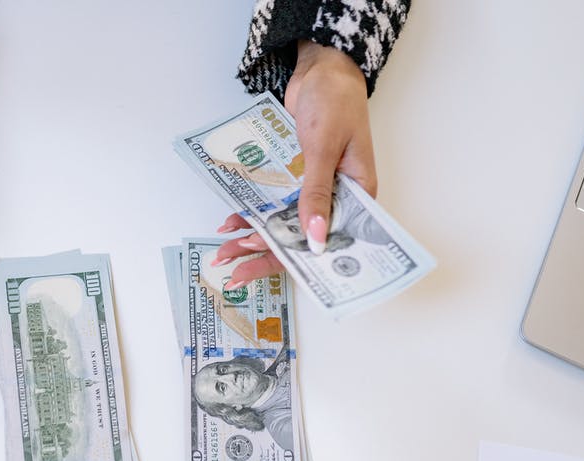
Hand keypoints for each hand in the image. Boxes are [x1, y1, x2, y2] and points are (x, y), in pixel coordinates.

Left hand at [214, 42, 375, 287]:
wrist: (323, 68)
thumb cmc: (335, 102)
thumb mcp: (324, 148)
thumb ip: (317, 194)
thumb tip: (315, 239)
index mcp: (358, 196)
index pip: (329, 240)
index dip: (297, 260)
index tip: (265, 267)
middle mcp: (337, 198)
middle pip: (301, 237)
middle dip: (266, 255)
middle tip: (235, 269)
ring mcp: (315, 188)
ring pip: (283, 223)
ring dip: (255, 237)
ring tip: (225, 251)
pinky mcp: (296, 177)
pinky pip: (274, 203)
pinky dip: (253, 212)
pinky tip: (231, 222)